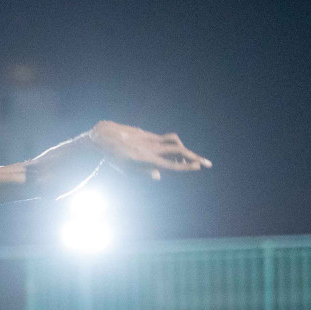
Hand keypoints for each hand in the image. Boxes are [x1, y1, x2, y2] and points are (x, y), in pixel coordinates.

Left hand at [88, 121, 210, 180]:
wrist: (104, 137)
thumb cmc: (113, 157)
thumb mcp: (125, 170)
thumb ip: (143, 173)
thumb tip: (158, 176)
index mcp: (146, 159)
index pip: (171, 164)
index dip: (186, 166)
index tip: (198, 167)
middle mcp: (151, 148)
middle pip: (179, 151)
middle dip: (194, 157)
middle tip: (207, 163)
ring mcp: (150, 139)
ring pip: (174, 142)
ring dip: (185, 150)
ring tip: (190, 159)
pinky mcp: (148, 134)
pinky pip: (165, 139)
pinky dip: (173, 145)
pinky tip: (174, 152)